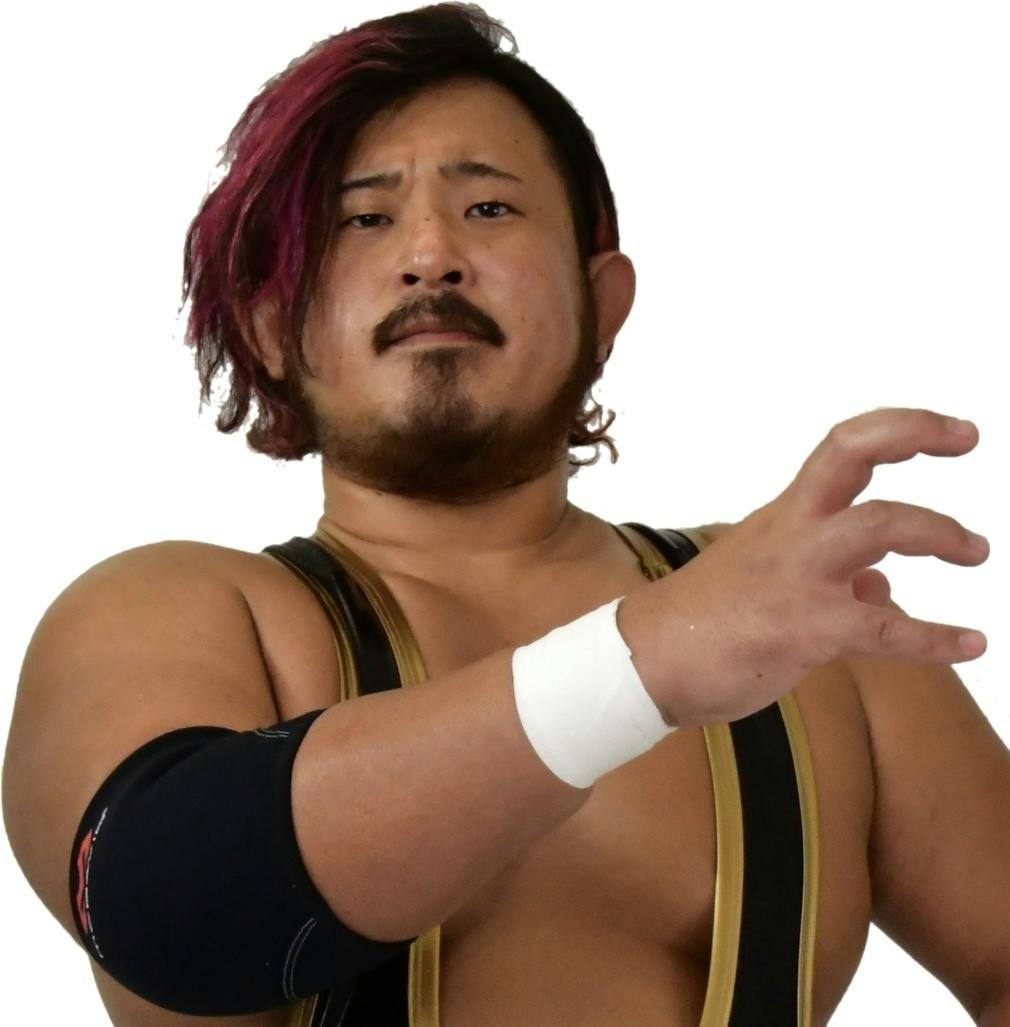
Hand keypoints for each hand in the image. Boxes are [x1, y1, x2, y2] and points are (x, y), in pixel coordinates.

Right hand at [642, 408, 988, 725]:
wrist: (647, 660)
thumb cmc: (701, 620)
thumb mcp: (764, 580)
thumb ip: (831, 578)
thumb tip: (882, 589)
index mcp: (784, 517)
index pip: (843, 448)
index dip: (900, 428)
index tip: (950, 432)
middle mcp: (793, 534)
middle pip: (855, 457)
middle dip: (916, 436)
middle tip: (968, 438)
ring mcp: (798, 577)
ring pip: (879, 527)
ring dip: (939, 532)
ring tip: (976, 551)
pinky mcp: (805, 629)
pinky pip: (886, 630)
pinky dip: (937, 637)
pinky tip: (972, 643)